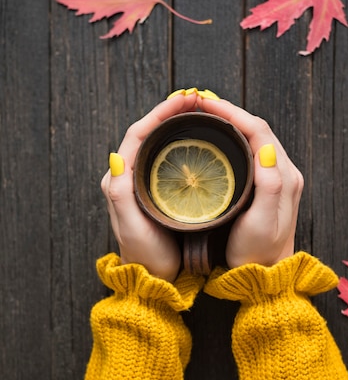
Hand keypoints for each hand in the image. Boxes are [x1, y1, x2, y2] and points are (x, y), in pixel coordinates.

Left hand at [101, 93, 197, 281]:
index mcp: (118, 179)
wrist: (153, 279)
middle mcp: (127, 177)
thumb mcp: (132, 227)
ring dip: (175, 123)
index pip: (137, 134)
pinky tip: (197, 138)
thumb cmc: (145, 255)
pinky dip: (180, 141)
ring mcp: (141, 183)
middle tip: (196, 99)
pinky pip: (165, 157)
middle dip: (169, 112)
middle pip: (147, 133)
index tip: (184, 101)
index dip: (160, 114)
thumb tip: (117, 155)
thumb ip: (121, 193)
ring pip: (157, 143)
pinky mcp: (154, 191)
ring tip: (198, 111)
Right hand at [197, 96, 303, 267]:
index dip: (232, 112)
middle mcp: (284, 173)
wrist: (266, 275)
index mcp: (284, 177)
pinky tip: (218, 138)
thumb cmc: (258, 253)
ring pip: (255, 138)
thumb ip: (269, 185)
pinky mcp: (268, 186)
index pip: (259, 131)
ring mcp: (278, 179)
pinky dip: (234, 137)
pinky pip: (252, 151)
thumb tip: (266, 148)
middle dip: (230, 111)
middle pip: (258, 129)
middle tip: (200, 103)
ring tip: (206, 114)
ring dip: (232, 122)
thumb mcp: (262, 222)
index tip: (205, 103)